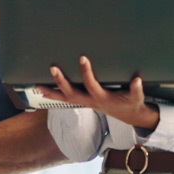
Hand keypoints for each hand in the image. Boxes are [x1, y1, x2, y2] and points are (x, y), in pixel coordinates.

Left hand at [38, 56, 159, 130]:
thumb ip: (136, 89)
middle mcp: (91, 101)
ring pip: (65, 99)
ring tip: (37, 85)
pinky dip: (53, 96)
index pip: (91, 85)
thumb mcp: (136, 97)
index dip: (86, 73)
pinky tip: (42, 90)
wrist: (129, 115)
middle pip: (72, 94)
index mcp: (102, 98)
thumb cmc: (131, 103)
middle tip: (53, 68)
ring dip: (51, 92)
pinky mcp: (83, 101)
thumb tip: (137, 80)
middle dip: (61, 82)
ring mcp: (85, 102)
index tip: (82, 58)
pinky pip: (65, 100)